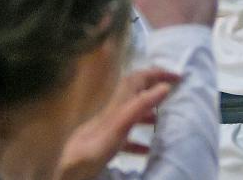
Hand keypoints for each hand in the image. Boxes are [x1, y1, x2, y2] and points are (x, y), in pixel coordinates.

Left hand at [55, 67, 178, 179]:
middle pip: (135, 93)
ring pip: (131, 114)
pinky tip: (147, 149)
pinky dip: (139, 139)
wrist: (63, 173)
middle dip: (155, 89)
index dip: (157, 73)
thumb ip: (137, 108)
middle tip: (175, 95)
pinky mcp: (103, 145)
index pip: (138, 79)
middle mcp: (111, 113)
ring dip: (149, 113)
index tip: (178, 77)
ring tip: (165, 120)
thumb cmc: (90, 151)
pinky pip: (125, 137)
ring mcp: (106, 128)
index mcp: (115, 106)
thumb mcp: (117, 129)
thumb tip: (163, 87)